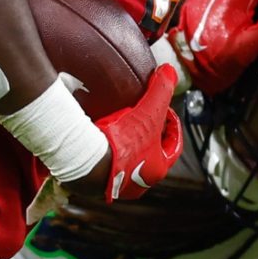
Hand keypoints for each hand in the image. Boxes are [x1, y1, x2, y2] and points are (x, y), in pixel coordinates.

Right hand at [77, 65, 182, 202]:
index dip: (172, 127)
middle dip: (148, 138)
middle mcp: (138, 184)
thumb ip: (161, 90)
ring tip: (119, 127)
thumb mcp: (147, 111)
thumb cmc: (121, 142)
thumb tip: (170, 71)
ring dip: (126, 147)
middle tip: (142, 120)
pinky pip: (102, 166)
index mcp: (156, 170)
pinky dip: (104, 153)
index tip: (166, 113)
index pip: (173, 147)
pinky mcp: (93, 184)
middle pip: (149, 156)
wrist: (84, 159)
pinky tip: (96, 138)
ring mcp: (114, 186)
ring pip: (126, 163)